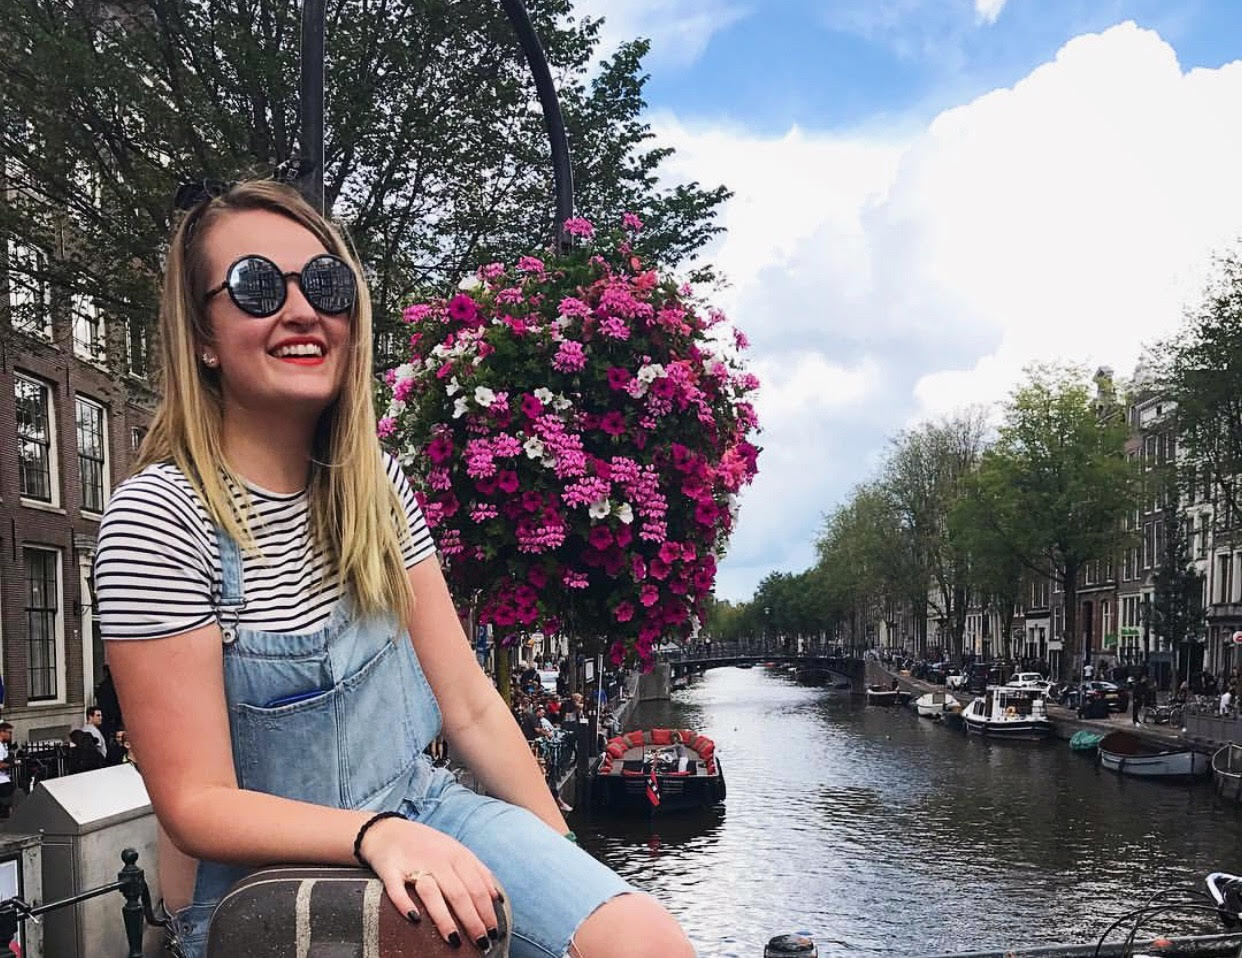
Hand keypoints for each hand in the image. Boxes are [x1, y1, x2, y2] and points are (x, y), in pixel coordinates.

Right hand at [361, 816, 501, 949]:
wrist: (387, 830)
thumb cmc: (427, 845)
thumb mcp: (456, 851)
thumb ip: (477, 871)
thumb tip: (497, 898)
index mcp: (457, 855)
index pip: (477, 887)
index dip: (487, 911)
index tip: (494, 932)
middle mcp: (438, 859)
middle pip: (459, 893)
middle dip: (472, 920)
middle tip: (481, 943)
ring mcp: (414, 864)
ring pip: (432, 893)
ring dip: (444, 918)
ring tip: (455, 940)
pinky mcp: (390, 869)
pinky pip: (396, 889)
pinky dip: (404, 904)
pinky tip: (414, 919)